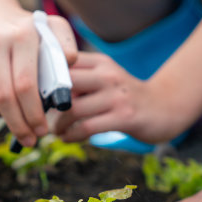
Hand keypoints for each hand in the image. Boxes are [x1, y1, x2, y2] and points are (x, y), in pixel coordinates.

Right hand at [0, 3, 76, 145]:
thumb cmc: (24, 27)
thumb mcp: (50, 27)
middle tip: (31, 140)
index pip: (26, 84)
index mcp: (22, 35)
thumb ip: (65, 45)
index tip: (43, 130)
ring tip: (22, 122)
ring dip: (9, 118)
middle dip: (20, 125)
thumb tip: (69, 67)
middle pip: (5, 98)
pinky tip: (6, 108)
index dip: (34, 113)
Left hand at [51, 52, 189, 143]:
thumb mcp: (104, 80)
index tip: (36, 97)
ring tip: (56, 131)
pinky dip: (71, 135)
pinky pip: (86, 127)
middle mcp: (108, 75)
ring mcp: (116, 96)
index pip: (63, 63)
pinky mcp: (124, 117)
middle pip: (63, 83)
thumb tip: (43, 96)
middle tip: (41, 116)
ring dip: (57, 124)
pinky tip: (67, 138)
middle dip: (46, 103)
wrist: (165, 108)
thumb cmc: (124, 97)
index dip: (43, 80)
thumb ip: (79, 83)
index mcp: (99, 62)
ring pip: (72, 109)